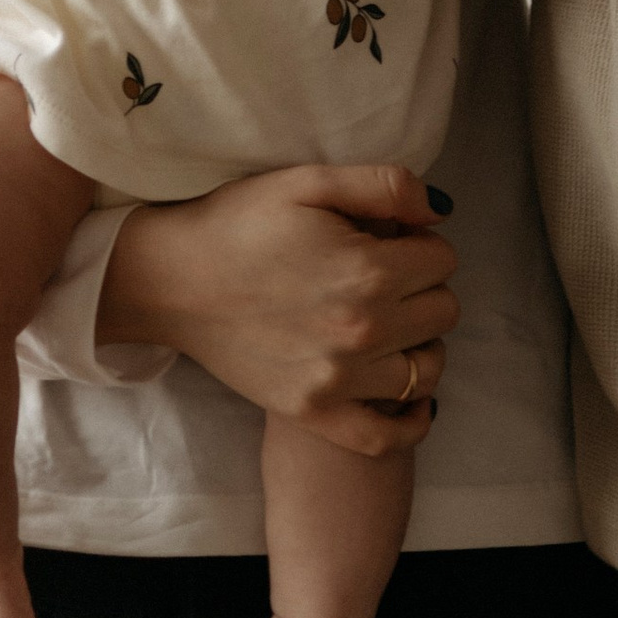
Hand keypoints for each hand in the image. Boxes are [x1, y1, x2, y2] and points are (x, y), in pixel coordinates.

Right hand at [102, 161, 459, 456]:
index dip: (421, 244)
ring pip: (429, 370)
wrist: (173, 279)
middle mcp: (362, 331)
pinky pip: (387, 436)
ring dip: (421, 345)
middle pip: (444, 313)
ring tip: (390, 327)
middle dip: (425, 289)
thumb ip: (386, 186)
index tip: (391, 242)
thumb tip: (439, 213)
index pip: (443, 260)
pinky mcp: (314, 412)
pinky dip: (409, 420)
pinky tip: (408, 397)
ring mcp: (339, 379)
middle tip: (387, 279)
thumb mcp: (309, 181)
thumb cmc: (239, 223)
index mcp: (367, 270)